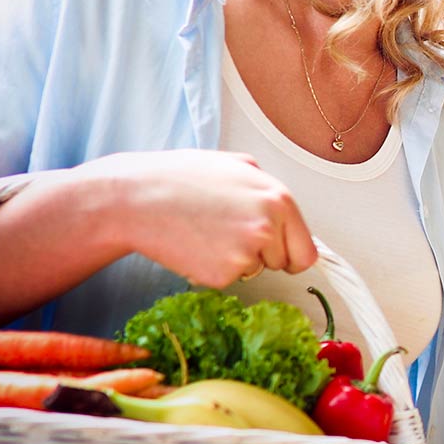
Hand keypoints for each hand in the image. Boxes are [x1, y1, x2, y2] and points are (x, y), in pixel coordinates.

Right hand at [79, 149, 317, 287]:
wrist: (137, 199)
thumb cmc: (181, 178)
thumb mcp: (234, 165)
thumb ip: (266, 187)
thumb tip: (285, 210)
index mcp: (279, 198)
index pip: (306, 250)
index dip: (291, 254)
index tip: (280, 255)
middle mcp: (269, 226)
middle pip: (284, 264)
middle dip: (264, 256)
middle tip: (230, 234)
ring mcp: (247, 252)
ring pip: (255, 270)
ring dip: (237, 259)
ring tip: (207, 231)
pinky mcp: (223, 274)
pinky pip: (228, 278)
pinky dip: (213, 268)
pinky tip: (194, 244)